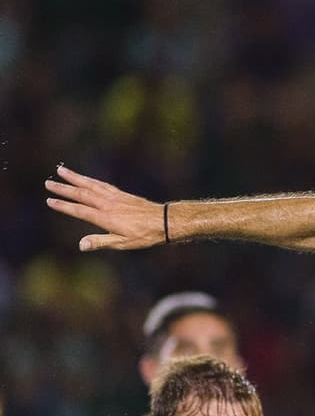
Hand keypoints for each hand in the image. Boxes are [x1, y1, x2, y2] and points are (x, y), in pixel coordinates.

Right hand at [46, 165, 164, 250]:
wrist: (165, 221)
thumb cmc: (145, 235)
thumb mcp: (123, 243)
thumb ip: (101, 242)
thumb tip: (81, 245)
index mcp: (105, 217)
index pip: (79, 210)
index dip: (63, 206)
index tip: (49, 200)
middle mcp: (108, 204)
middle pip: (82, 194)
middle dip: (64, 188)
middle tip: (48, 183)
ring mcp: (115, 197)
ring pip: (91, 185)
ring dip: (75, 177)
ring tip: (61, 170)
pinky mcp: (122, 194)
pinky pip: (102, 184)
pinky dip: (91, 180)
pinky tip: (86, 179)